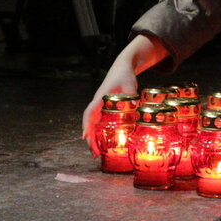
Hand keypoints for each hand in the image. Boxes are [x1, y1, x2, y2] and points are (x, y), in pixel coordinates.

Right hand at [80, 34, 168, 156]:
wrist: (123, 67)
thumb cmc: (125, 75)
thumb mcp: (130, 85)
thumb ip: (132, 97)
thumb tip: (135, 111)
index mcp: (101, 97)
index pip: (89, 113)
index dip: (87, 125)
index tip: (85, 137)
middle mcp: (98, 103)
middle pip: (89, 122)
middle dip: (90, 138)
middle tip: (94, 153)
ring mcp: (100, 106)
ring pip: (93, 124)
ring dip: (93, 138)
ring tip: (97, 153)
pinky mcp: (105, 108)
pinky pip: (99, 121)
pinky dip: (99, 132)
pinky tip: (103, 142)